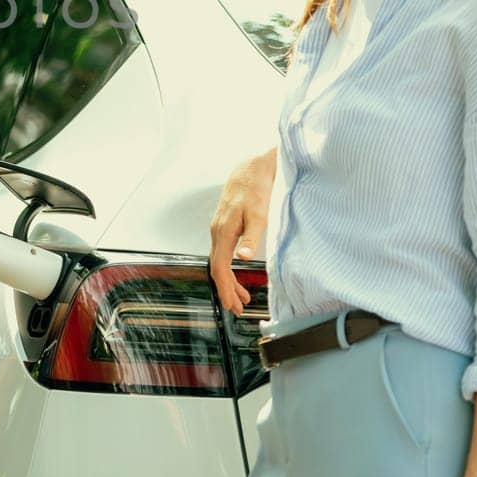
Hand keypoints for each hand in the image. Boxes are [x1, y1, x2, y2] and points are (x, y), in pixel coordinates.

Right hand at [209, 147, 276, 314]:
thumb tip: (243, 258)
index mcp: (223, 232)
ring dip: (229, 281)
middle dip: (227, 290)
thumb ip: (252, 237)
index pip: (219, 268)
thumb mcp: (258, 214)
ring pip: (219, 262)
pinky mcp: (225, 226)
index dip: (226, 289)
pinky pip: (223, 253)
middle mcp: (217, 232)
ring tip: (242, 297)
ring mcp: (219, 229)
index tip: (233, 305)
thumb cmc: (255, 189)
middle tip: (238, 309)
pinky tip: (239, 272)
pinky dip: (229, 268)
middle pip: (217, 269)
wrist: (250, 167)